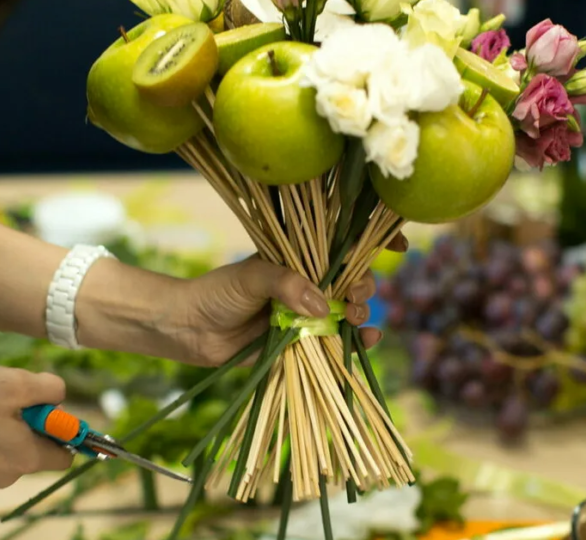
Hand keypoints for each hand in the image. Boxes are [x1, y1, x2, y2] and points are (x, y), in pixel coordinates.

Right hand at [0, 364, 72, 489]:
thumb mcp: (16, 382)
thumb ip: (51, 389)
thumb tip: (59, 395)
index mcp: (25, 459)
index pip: (65, 455)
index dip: (62, 428)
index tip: (45, 406)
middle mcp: (4, 476)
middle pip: (32, 447)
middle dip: (26, 420)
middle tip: (5, 395)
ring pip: (4, 446)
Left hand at [172, 233, 407, 365]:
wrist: (188, 329)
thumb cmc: (216, 293)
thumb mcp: (251, 278)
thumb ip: (286, 285)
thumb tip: (324, 303)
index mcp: (298, 259)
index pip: (341, 245)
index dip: (372, 242)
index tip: (397, 244)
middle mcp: (307, 284)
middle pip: (351, 280)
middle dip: (364, 285)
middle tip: (356, 295)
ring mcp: (306, 313)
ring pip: (348, 311)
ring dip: (361, 313)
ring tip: (356, 318)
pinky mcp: (302, 343)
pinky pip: (336, 341)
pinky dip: (356, 342)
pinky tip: (369, 340)